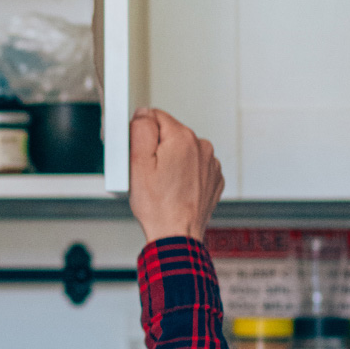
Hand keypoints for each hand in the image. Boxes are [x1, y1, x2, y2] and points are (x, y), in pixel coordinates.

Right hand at [129, 108, 223, 244]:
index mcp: (182, 138)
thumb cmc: (158, 206)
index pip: (155, 116)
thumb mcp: (136, 163)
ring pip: (182, 150)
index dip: (141, 135)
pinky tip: (175, 189)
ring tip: (163, 184)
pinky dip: (183, 174)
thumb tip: (144, 114)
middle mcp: (202, 146)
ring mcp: (210, 163)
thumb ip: (140, 129)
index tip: (140, 156)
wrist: (176, 235)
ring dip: (171, 162)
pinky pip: (193, 166)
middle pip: (170, 133)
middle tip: (149, 174)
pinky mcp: (213, 178)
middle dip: (157, 149)